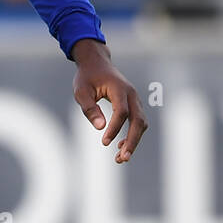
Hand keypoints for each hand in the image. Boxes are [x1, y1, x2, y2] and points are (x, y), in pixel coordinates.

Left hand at [71, 38, 146, 162]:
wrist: (96, 64)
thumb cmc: (87, 77)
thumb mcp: (81, 91)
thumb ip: (89, 108)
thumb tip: (100, 127)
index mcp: (119, 89)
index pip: (121, 112)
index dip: (115, 128)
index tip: (104, 143)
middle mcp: (131, 94)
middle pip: (138, 120)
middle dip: (132, 141)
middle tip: (122, 158)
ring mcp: (135, 100)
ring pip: (140, 123)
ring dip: (133, 141)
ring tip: (120, 158)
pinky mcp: (133, 105)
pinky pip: (137, 122)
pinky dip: (132, 135)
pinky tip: (119, 146)